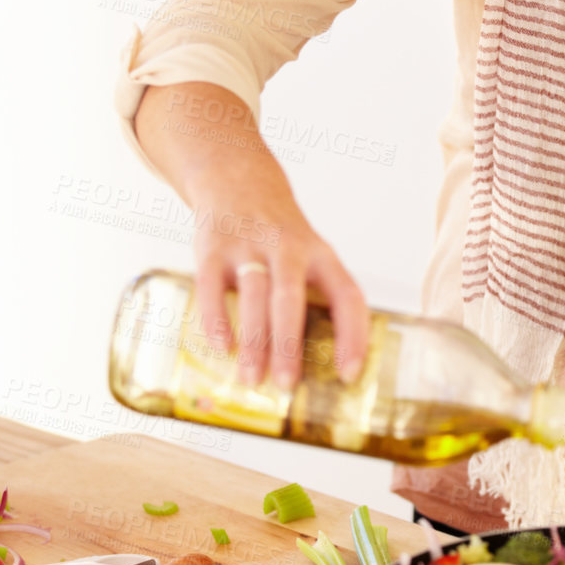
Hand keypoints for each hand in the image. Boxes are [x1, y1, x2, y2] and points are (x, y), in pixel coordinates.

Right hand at [191, 154, 369, 390]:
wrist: (238, 178)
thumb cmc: (278, 235)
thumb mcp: (308, 253)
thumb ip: (311, 299)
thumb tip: (316, 370)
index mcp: (320, 254)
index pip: (347, 295)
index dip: (352, 335)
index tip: (349, 373)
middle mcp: (288, 247)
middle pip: (292, 298)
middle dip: (290, 345)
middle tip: (288, 386)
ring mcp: (248, 244)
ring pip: (255, 294)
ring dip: (254, 340)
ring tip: (252, 379)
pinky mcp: (213, 245)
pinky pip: (211, 284)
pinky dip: (215, 318)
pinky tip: (221, 347)